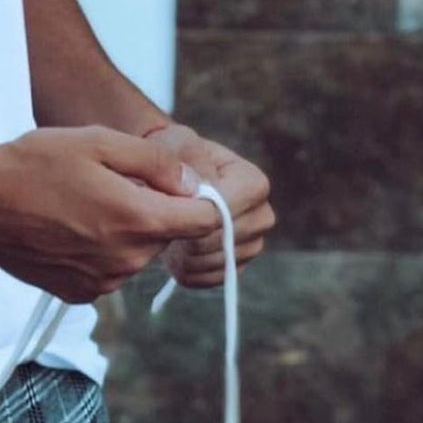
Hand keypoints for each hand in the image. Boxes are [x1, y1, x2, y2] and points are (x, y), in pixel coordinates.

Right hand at [0, 125, 221, 303]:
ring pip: (136, 252)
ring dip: (123, 229)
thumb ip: (154, 162)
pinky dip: (98, 248)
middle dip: (152, 208)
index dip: (200, 197)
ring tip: (80, 199)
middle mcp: (127, 260)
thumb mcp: (96, 141)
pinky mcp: (79, 293)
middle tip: (108, 179)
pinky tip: (66, 224)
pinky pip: (108, 269)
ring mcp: (103, 282)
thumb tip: (192, 183)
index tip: (175, 181)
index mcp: (137, 219)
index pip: (205, 221)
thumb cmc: (34, 163)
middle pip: (166, 235)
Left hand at [143, 122, 274, 287]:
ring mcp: (252, 245)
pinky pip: (209, 280)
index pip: (227, 210)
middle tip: (160, 222)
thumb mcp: (177, 142)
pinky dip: (186, 270)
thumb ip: (187, 158)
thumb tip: (202, 188)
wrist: (171, 176)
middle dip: (188, 235)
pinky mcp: (235, 266)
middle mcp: (262, 216)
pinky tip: (171, 251)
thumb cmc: (174, 153)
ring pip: (216, 263)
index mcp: (253, 183)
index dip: (195, 213)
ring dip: (184, 255)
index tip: (169, 205)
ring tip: (164, 233)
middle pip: (223, 241)